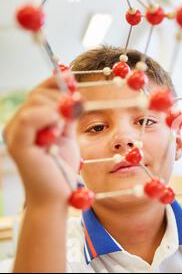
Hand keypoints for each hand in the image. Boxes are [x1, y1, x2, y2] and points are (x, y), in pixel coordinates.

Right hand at [4, 77, 79, 206]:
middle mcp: (17, 125)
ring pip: (35, 103)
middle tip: (73, 114)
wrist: (57, 195)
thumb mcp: (67, 135)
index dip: (55, 82)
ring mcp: (14, 134)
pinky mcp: (18, 144)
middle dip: (61, 99)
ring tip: (64, 127)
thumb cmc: (61, 167)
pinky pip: (30, 118)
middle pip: (38, 95)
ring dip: (57, 109)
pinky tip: (59, 126)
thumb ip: (67, 115)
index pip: (38, 92)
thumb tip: (74, 93)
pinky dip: (48, 116)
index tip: (72, 78)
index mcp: (27, 122)